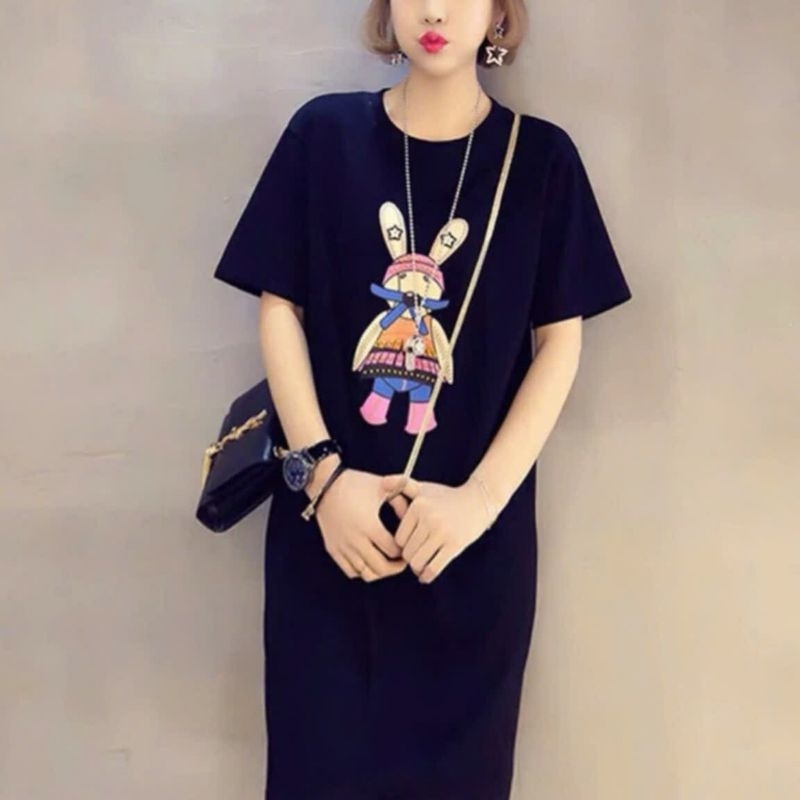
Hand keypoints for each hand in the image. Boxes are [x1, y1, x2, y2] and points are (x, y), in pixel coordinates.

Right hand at [314, 467, 409, 581]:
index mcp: (369, 526)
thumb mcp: (382, 487)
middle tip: (402, 561)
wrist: (325, 485)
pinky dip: (362, 572)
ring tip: (387, 563)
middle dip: (396, 568)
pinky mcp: (333, 549)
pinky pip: (350, 571)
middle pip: (381, 568)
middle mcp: (355, 540)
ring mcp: (343, 547)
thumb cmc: (354, 484)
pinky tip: (369, 562)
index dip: (404, 551)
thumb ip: (401, 501)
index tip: (407, 547)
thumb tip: (410, 517)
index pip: (393, 551)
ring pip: (366, 574)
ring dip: (380, 572)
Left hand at [379, 474, 491, 583]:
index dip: (401, 545)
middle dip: (409, 557)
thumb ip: (403, 484)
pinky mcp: (455, 545)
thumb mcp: (424, 488)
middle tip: (413, 558)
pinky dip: (427, 575)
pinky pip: (434, 567)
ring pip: (418, 561)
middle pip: (407, 551)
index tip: (407, 545)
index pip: (398, 538)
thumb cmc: (446, 496)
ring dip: (417, 567)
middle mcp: (428, 518)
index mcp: (418, 506)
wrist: (479, 500)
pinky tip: (425, 576)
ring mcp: (442, 533)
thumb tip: (384, 482)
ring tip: (419, 566)